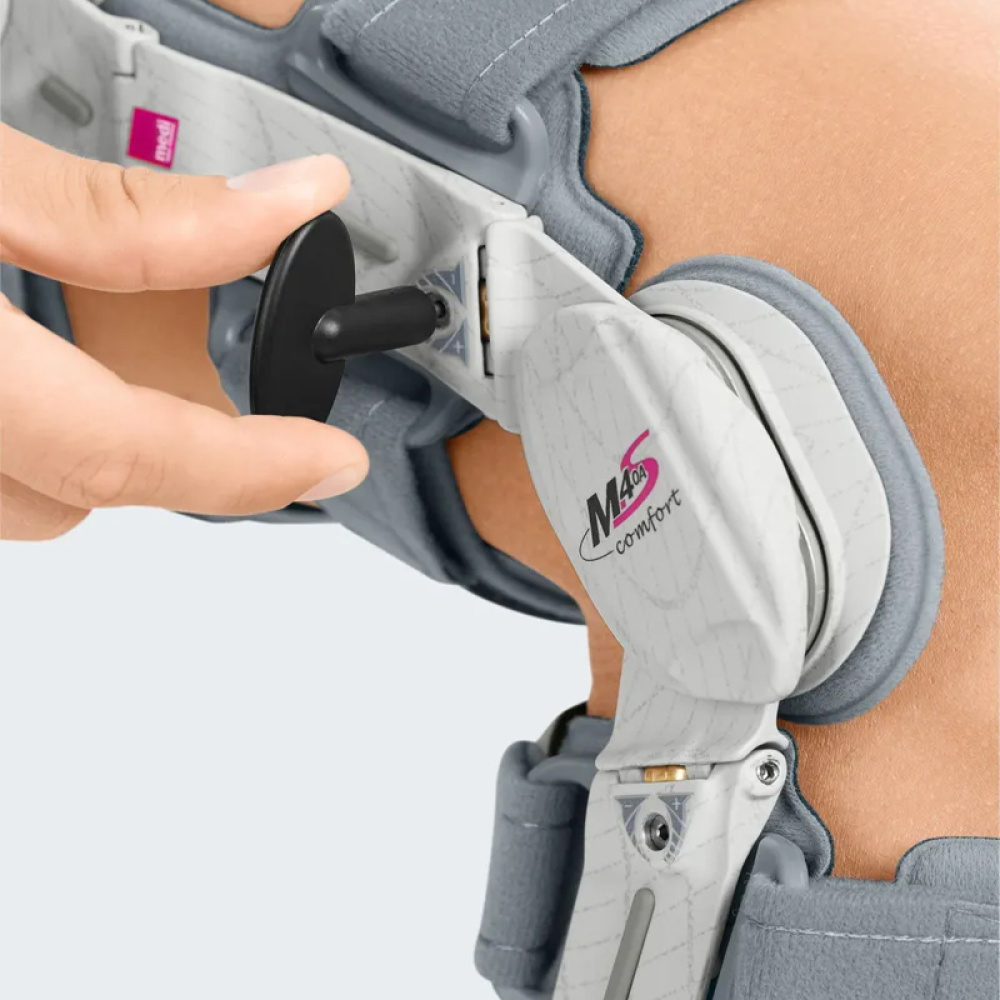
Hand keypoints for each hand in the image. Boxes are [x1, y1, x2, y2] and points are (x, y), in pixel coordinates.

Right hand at [0, 125, 368, 540]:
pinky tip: (44, 345)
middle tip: (241, 397)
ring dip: (93, 430)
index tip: (334, 458)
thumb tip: (276, 209)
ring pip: (28, 486)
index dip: (250, 467)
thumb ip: (121, 212)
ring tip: (118, 339)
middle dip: (172, 443)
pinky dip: (37, 416)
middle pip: (82, 488)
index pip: (126, 453)